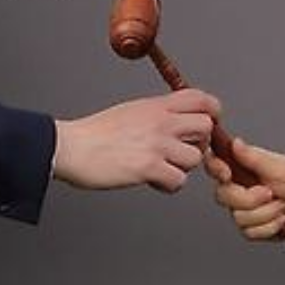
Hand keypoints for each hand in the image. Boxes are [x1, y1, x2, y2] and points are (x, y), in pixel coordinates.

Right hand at [53, 88, 218, 192]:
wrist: (72, 147)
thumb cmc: (96, 133)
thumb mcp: (132, 111)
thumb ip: (158, 113)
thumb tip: (179, 121)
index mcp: (156, 106)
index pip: (201, 98)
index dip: (211, 112)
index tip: (206, 124)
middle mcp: (161, 121)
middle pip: (206, 127)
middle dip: (199, 143)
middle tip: (182, 151)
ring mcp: (157, 144)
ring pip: (196, 158)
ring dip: (181, 168)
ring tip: (162, 168)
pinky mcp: (149, 167)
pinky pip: (179, 181)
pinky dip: (168, 186)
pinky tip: (153, 181)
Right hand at [207, 137, 284, 242]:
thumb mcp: (280, 167)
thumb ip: (253, 157)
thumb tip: (235, 143)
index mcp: (245, 168)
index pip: (216, 164)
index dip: (215, 168)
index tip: (226, 173)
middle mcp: (241, 187)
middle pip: (223, 196)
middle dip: (250, 198)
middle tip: (270, 193)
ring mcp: (245, 209)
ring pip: (238, 217)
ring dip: (266, 213)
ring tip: (281, 206)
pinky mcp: (251, 228)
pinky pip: (249, 232)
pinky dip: (270, 226)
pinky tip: (280, 219)